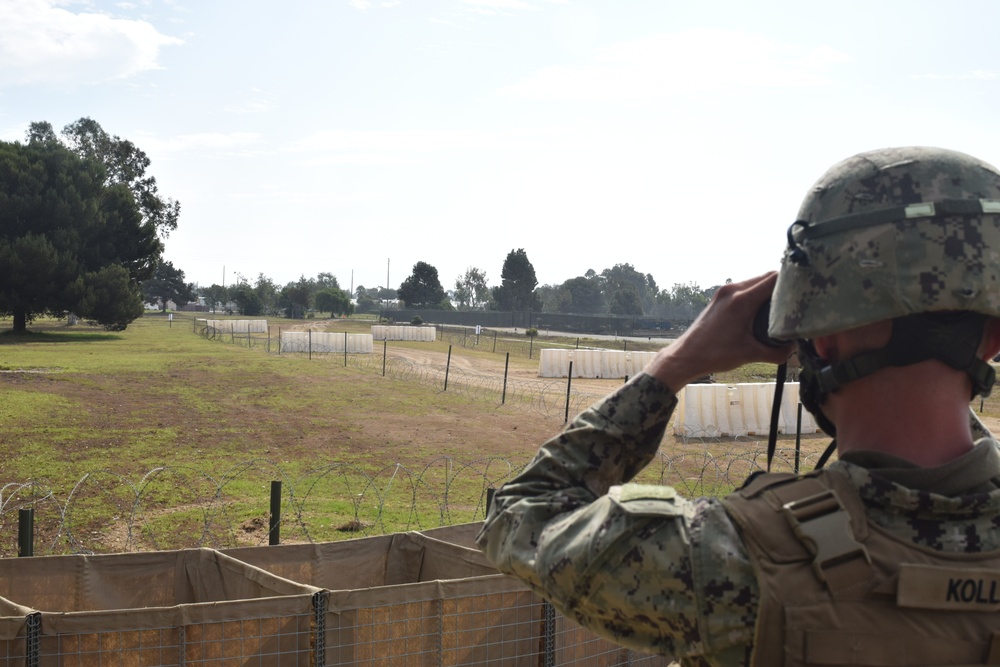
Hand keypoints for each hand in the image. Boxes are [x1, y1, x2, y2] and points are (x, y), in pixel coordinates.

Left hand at [646, 272, 793, 392]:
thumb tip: (795, 349)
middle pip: (766, 277)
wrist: (686, 356)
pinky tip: (764, 310)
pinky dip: (757, 295)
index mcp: (741, 300)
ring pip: (755, 281)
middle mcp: (732, 290)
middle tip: (799, 301)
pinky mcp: (720, 298)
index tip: (806, 290)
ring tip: (784, 307)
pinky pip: (745, 288)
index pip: (774, 279)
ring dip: (770, 290)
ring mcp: (724, 292)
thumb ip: (777, 352)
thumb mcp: (750, 354)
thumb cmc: (714, 354)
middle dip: (784, 287)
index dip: (793, 283)